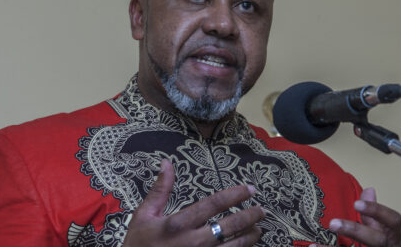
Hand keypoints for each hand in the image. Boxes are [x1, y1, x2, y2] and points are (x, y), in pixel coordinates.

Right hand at [123, 159, 265, 246]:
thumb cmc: (138, 245)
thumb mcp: (144, 215)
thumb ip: (160, 189)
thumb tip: (167, 163)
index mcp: (178, 223)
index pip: (214, 204)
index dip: (236, 194)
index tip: (249, 189)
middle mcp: (193, 242)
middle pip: (231, 226)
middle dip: (250, 215)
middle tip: (261, 210)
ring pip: (235, 246)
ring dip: (250, 236)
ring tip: (258, 228)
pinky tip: (246, 246)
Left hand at [328, 188, 400, 246]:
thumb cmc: (384, 241)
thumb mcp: (382, 226)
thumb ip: (372, 211)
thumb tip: (369, 190)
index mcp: (393, 233)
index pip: (391, 220)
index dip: (376, 211)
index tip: (356, 203)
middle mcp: (388, 245)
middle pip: (376, 240)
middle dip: (355, 231)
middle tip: (333, 223)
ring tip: (316, 245)